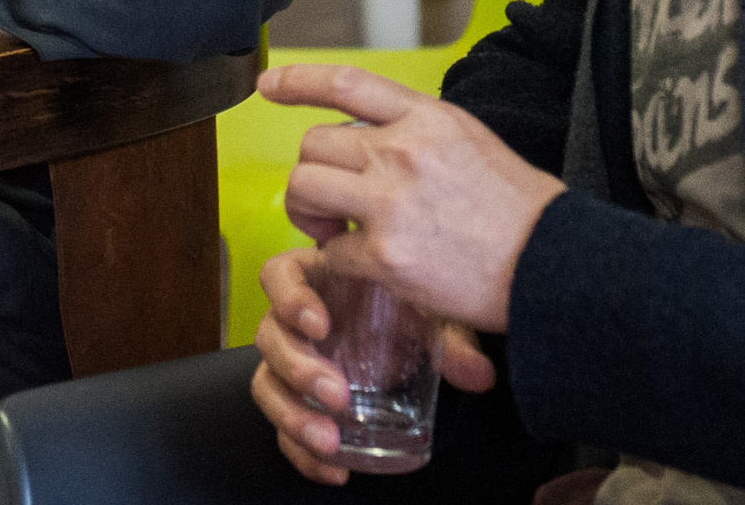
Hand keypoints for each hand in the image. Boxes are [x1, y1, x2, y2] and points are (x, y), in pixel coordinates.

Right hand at [250, 246, 496, 485]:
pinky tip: (332, 468)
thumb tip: (478, 374)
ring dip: (293, 415)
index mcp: (319, 281)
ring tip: (329, 439)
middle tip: (337, 393)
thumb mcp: (432, 314)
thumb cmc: (410, 311)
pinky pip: (283, 428)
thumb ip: (454, 340)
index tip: (321, 324)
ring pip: (266, 385)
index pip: (280, 275)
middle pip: (269, 337)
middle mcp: (296, 321)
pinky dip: (300, 451)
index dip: (289, 298)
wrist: (408, 339)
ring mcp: (293, 363)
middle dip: (299, 368)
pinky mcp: (298, 402)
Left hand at [260, 64, 565, 333]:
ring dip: (308, 213)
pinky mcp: (386, 256)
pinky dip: (337, 260)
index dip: (298, 80)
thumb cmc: (521, 211)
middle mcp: (404, 151)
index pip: (346, 82)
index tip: (267, 84)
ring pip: (304, 189)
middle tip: (327, 202)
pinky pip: (328, 250)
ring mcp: (391, 203)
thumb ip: (419, 132)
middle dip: (311, 174)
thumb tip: (376, 135)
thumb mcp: (472, 142)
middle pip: (312, 145)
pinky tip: (364, 266)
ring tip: (332, 229)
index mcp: (427, 117)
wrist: (554, 264)